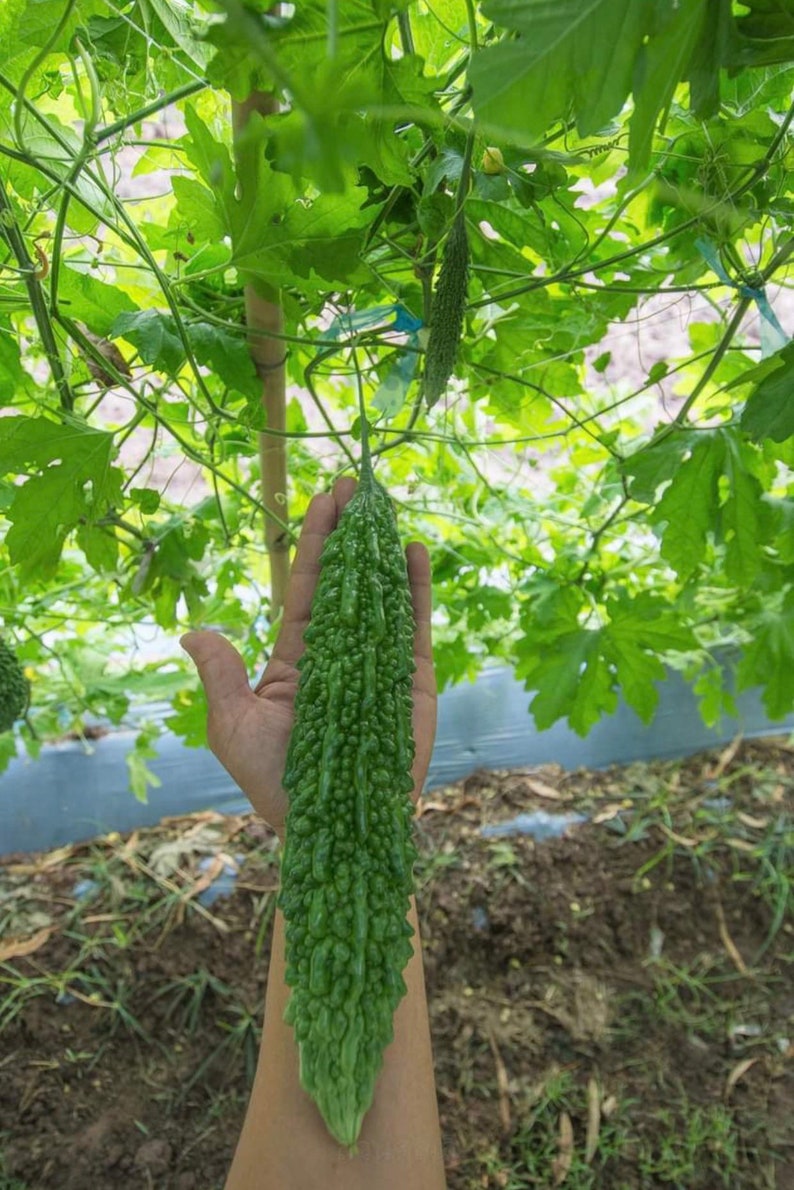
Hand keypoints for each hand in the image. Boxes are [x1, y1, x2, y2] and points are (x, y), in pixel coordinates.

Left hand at [181, 478, 436, 838]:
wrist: (331, 833)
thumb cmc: (276, 785)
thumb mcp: (233, 728)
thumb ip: (221, 676)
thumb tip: (193, 631)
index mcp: (294, 657)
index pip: (303, 586)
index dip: (313, 542)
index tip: (322, 498)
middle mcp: (336, 652)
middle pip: (344, 580)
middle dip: (349, 532)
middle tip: (355, 484)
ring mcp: (376, 663)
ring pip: (380, 594)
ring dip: (382, 550)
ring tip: (385, 506)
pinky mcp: (410, 681)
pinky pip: (412, 627)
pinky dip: (415, 590)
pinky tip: (413, 552)